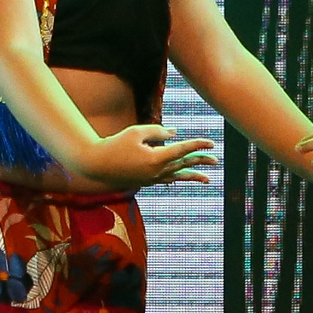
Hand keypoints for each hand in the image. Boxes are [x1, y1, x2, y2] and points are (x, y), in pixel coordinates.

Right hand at [73, 124, 216, 188]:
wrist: (96, 164)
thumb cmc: (115, 144)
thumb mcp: (136, 132)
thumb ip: (158, 131)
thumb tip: (175, 133)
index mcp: (156, 158)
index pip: (183, 150)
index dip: (198, 145)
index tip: (211, 142)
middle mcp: (156, 171)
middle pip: (184, 165)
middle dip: (201, 161)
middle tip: (215, 159)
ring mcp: (151, 179)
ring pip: (177, 176)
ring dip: (193, 176)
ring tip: (207, 179)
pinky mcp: (145, 181)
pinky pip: (166, 180)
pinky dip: (177, 178)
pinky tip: (182, 178)